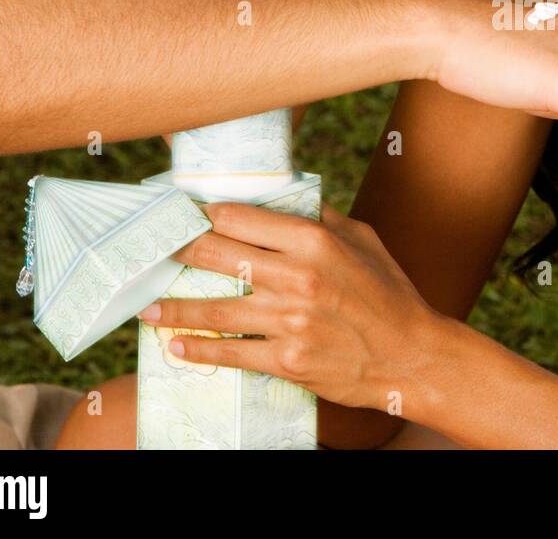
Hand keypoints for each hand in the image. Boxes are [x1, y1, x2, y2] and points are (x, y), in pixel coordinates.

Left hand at [137, 201, 440, 412]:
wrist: (411, 355)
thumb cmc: (389, 293)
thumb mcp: (363, 241)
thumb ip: (321, 218)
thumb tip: (282, 198)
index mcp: (314, 240)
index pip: (239, 217)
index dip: (204, 214)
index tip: (183, 213)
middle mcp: (298, 277)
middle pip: (217, 256)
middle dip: (178, 251)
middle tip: (153, 252)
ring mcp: (291, 321)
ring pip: (216, 309)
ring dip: (173, 309)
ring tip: (146, 308)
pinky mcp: (288, 359)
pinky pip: (232, 353)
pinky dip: (199, 350)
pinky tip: (176, 346)